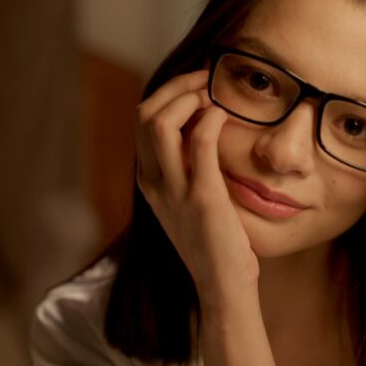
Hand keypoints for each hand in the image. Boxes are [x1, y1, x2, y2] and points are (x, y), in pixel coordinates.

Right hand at [134, 70, 259, 311]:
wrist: (221, 284)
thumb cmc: (212, 239)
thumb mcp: (187, 198)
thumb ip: (186, 165)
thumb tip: (201, 124)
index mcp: (148, 179)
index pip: (141, 119)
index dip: (167, 93)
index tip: (196, 86)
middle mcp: (153, 182)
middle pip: (144, 114)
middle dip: (176, 87)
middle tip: (204, 81)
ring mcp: (174, 190)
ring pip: (160, 123)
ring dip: (188, 97)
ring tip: (212, 97)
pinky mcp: (203, 198)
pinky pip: (199, 144)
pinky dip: (211, 119)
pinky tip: (224, 117)